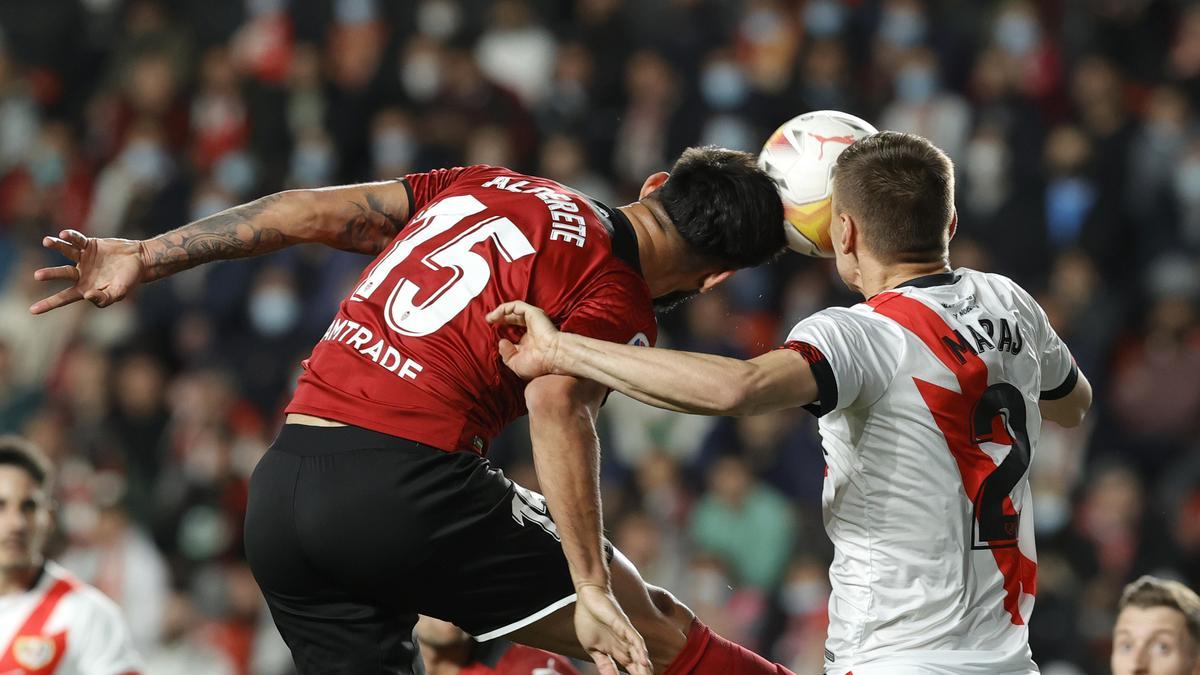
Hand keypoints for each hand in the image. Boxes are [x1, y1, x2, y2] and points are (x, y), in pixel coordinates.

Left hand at [29, 230, 145, 314]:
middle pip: (62, 274)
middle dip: (50, 274)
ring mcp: (84, 258)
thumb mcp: (119, 293)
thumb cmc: (131, 280)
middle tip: (37, 276)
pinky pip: (77, 240)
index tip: (32, 310)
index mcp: (86, 288)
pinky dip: (71, 236)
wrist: (140, 260)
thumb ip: (104, 298)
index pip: (65, 297)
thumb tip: (87, 296)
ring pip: (66, 251)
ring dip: (56, 246)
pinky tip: (63, 234)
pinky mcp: (89, 245)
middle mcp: (81, 273)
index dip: (49, 303)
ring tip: (47, 242)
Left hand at [486, 301, 562, 379]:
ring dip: (500, 312)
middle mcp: (531, 329)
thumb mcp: (516, 363)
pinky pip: (516, 306)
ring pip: (514, 310)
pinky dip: (504, 308)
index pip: (514, 332)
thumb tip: (501, 342)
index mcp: (529, 341)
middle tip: (489, 321)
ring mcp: (533, 319)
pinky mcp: (533, 313)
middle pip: (514, 319)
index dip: (503, 332)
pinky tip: (495, 315)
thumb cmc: (539, 363)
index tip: (493, 334)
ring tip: (489, 318)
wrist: (553, 357)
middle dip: (501, 318)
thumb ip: (507, 354)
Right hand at [573, 583, 651, 674]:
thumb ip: (603, 663)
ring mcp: (625, 634)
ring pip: (639, 654)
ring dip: (644, 667)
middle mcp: (624, 644)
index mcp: (616, 650)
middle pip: (638, 664)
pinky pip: (634, 639)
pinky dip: (639, 650)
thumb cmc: (588, 618)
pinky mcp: (623, 624)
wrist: (587, 597)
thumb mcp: (592, 648)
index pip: (630, 668)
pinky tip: (643, 661)